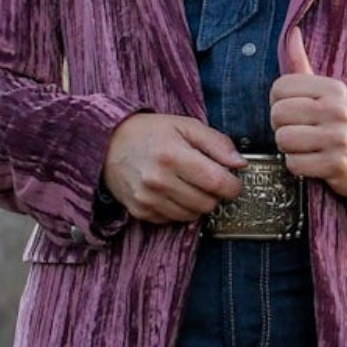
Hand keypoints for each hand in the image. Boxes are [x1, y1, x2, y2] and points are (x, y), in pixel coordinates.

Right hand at [102, 113, 245, 223]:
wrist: (106, 144)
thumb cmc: (150, 132)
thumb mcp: (185, 126)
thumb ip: (217, 143)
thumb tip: (240, 164)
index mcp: (173, 155)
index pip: (217, 183)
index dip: (233, 186)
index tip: (233, 181)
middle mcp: (158, 181)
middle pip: (208, 203)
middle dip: (215, 194)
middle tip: (208, 180)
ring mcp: (148, 199)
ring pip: (193, 215)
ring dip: (198, 203)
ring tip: (189, 184)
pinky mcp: (140, 211)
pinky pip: (174, 220)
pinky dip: (180, 209)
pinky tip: (172, 192)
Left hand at [270, 29, 346, 200]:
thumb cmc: (344, 123)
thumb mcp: (329, 92)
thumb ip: (303, 63)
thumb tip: (291, 31)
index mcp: (333, 88)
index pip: (280, 88)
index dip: (279, 102)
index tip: (294, 111)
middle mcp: (337, 110)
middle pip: (278, 114)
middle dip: (282, 126)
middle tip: (299, 131)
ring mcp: (338, 138)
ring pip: (283, 140)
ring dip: (289, 148)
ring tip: (306, 147)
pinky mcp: (336, 165)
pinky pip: (294, 164)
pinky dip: (298, 166)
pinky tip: (313, 162)